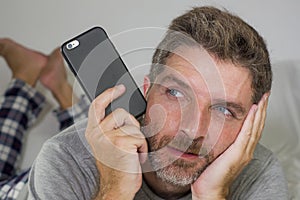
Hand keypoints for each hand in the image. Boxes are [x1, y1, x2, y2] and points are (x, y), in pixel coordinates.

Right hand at [85, 85, 147, 199]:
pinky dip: (143, 148)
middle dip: (132, 125)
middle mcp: (97, 133)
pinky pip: (140, 137)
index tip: (120, 87)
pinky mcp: (120, 143)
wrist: (117, 187)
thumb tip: (125, 111)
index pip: (97, 105)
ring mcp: (108, 137)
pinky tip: (136, 158)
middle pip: (121, 112)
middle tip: (130, 140)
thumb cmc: (116, 165)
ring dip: (138, 139)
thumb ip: (112, 127)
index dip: (109, 93)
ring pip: (133, 125)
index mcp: (93, 131)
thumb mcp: (109, 143)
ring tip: (132, 152)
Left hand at [191, 93, 269, 199]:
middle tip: (265, 95)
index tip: (259, 101)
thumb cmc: (210, 173)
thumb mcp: (216, 153)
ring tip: (263, 99)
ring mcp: (243, 152)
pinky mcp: (237, 154)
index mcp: (242, 150)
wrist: (209, 189)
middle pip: (258, 126)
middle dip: (262, 110)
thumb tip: (211, 130)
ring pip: (255, 128)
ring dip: (260, 112)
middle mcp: (246, 150)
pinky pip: (247, 134)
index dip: (257, 115)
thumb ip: (219, 143)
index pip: (253, 129)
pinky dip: (252, 121)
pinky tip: (254, 111)